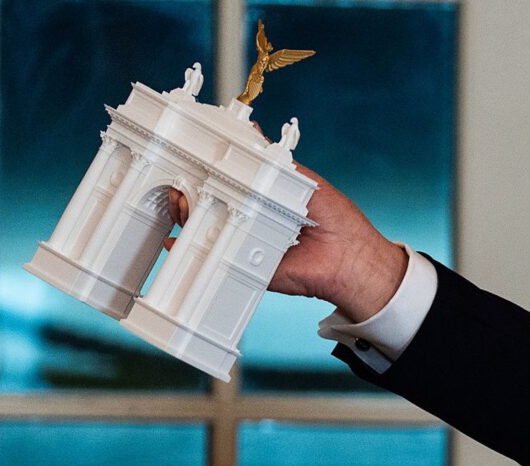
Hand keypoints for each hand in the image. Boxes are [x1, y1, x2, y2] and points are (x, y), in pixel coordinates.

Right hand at [165, 163, 406, 321]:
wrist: (350, 258)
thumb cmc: (336, 219)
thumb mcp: (302, 181)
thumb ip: (275, 162)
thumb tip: (252, 133)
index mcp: (263, 199)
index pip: (225, 183)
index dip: (204, 174)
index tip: (187, 161)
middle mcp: (251, 221)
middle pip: (208, 206)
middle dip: (187, 194)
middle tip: (179, 184)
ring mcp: (246, 245)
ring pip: (205, 232)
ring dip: (187, 217)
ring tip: (181, 202)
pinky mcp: (247, 268)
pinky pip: (217, 259)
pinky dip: (194, 249)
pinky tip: (180, 237)